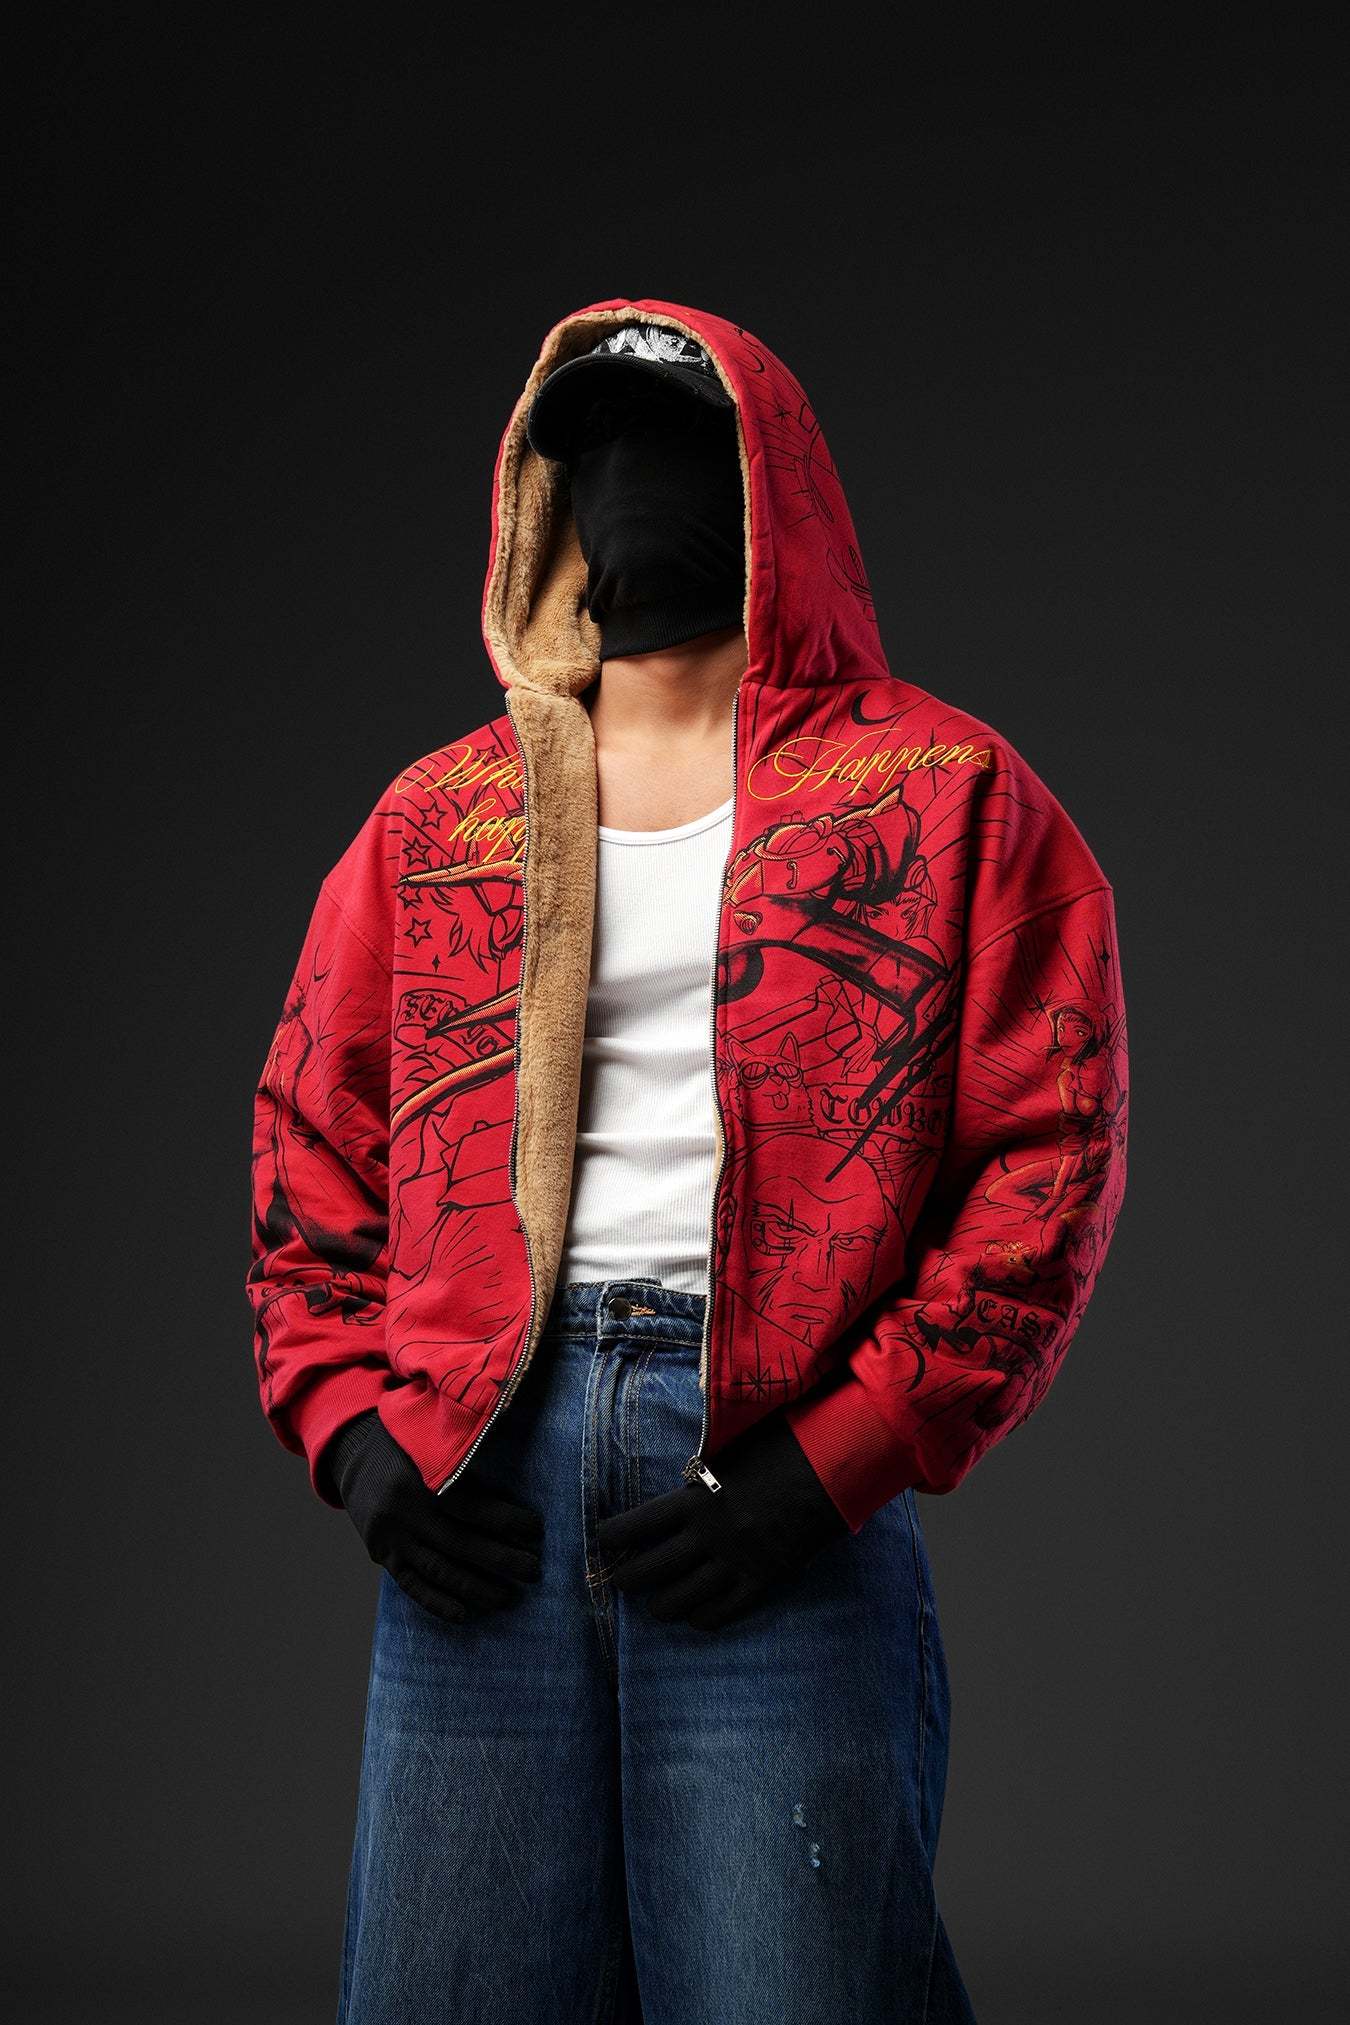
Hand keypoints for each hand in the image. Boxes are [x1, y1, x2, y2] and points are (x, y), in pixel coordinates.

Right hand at [324, 1410, 543, 1625]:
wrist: (352, 1453)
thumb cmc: (408, 1443)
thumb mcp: (432, 1436)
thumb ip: (464, 1456)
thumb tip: (521, 1469)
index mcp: (421, 1477)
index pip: (472, 1507)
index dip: (507, 1521)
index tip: (536, 1530)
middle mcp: (404, 1510)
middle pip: (460, 1543)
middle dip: (501, 1561)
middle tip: (534, 1571)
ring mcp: (391, 1536)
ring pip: (438, 1569)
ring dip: (476, 1588)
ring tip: (508, 1598)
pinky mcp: (381, 1553)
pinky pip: (410, 1584)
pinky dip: (436, 1602)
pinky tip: (464, 1614)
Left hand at [595, 1411, 848, 1631]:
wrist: (832, 1468)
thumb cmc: (781, 1447)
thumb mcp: (729, 1451)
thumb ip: (700, 1472)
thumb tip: (678, 1479)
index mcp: (696, 1497)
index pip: (636, 1524)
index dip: (612, 1536)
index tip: (601, 1539)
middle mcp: (709, 1535)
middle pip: (651, 1569)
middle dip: (627, 1579)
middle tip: (620, 1580)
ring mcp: (736, 1562)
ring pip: (681, 1600)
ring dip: (660, 1605)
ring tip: (654, 1605)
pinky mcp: (763, 1581)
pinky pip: (723, 1612)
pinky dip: (703, 1618)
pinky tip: (696, 1616)